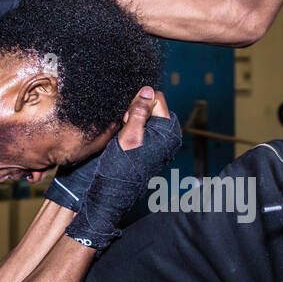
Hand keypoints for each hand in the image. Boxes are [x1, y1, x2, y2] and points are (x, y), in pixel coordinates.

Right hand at [44, 89, 167, 210]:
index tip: (128, 117)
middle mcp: (169, 136)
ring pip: (146, 117)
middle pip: (152, 107)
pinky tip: (125, 139)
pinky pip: (144, 128)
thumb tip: (148, 89)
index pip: (157, 98)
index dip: (140, 102)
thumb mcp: (128, 135)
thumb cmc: (120, 166)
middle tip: (125, 126)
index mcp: (168, 131)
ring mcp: (162, 142)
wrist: (113, 192)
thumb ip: (138, 111)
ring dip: (133, 120)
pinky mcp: (153, 147)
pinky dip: (134, 129)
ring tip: (125, 134)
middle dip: (137, 111)